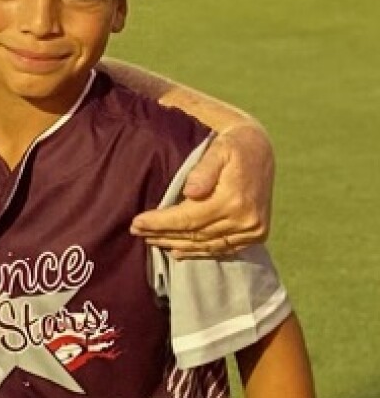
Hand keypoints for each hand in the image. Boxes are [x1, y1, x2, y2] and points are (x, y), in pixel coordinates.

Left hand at [130, 123, 274, 258]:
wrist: (261, 149)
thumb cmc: (233, 145)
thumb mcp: (218, 149)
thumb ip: (204, 170)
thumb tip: (190, 192)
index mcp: (234, 200)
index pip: (188, 218)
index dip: (160, 223)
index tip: (136, 222)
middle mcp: (244, 220)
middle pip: (194, 234)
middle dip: (162, 234)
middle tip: (136, 231)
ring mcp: (252, 231)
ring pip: (206, 245)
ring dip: (177, 245)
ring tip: (152, 241)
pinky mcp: (256, 235)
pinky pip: (222, 249)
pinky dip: (199, 252)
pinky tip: (179, 251)